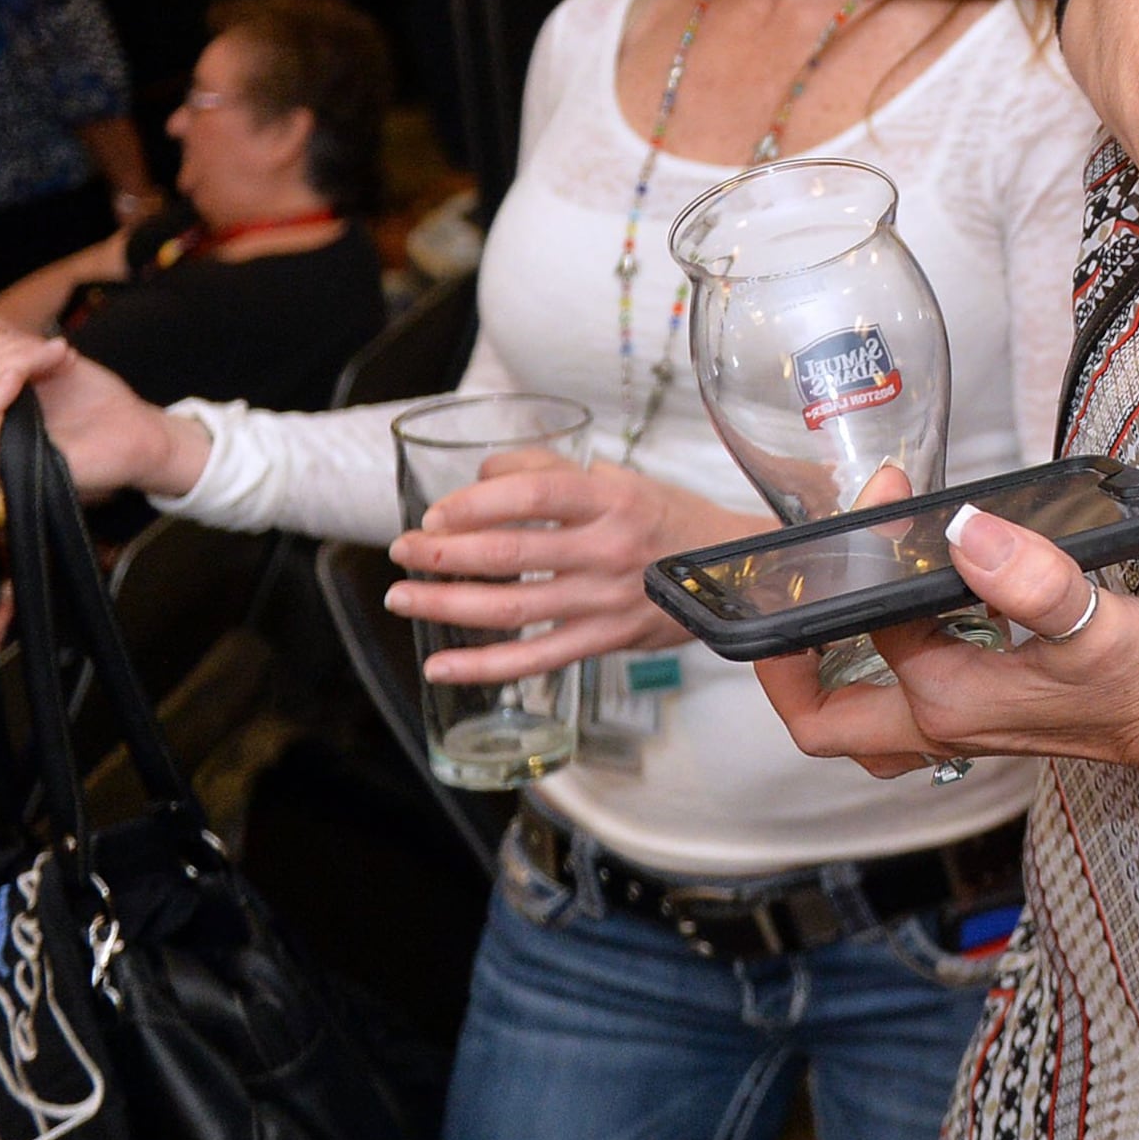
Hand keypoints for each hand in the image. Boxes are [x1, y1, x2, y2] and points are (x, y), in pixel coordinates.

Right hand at [0, 304, 202, 496]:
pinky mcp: (2, 475)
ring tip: (58, 358)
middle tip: (56, 351)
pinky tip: (30, 377)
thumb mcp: (42, 358)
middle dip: (9, 348)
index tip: (44, 343)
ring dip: (16, 362)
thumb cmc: (91, 399)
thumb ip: (2, 339)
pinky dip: (3, 390)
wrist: (135, 431)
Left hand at [386, 458, 729, 683]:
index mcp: (613, 499)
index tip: (437, 512)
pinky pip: (535, 660)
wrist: (737, 574)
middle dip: (444, 554)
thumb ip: (550, 472)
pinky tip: (441, 667)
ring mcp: (606, 601)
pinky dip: (484, 667)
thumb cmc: (671, 520)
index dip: (478, 503)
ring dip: (448, 605)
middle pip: (512, 555)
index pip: (535, 497)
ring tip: (402, 598)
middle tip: (402, 550)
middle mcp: (609, 551)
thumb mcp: (621, 479)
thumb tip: (483, 475)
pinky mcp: (605, 641)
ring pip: (513, 609)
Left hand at [755, 504, 1138, 784]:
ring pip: (862, 725)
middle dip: (787, 670)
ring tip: (822, 619)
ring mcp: (966, 726)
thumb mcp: (1099, 624)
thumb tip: (968, 533)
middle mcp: (946, 723)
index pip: (864, 624)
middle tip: (782, 607)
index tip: (887, 492)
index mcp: (951, 700)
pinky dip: (884, 674)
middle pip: (826, 722)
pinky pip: (906, 710)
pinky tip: (908, 623)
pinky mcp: (990, 715)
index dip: (860, 556)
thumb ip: (1033, 581)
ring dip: (830, 681)